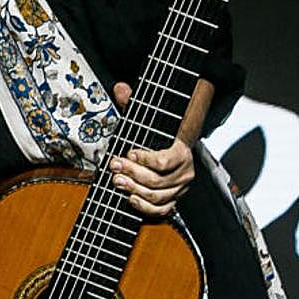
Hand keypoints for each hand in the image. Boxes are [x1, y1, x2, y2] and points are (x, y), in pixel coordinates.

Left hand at [109, 82, 195, 216]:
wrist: (170, 150)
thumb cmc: (153, 136)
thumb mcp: (142, 118)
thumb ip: (132, 104)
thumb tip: (121, 88)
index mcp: (181, 152)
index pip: (165, 161)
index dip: (144, 159)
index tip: (127, 153)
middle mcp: (184, 172)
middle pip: (157, 180)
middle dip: (132, 173)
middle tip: (115, 166)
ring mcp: (179, 189)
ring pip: (157, 196)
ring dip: (134, 189)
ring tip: (116, 180)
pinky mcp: (173, 200)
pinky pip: (161, 210)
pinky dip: (144, 207)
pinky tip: (130, 198)